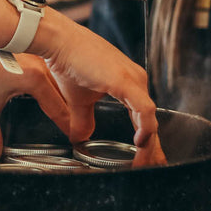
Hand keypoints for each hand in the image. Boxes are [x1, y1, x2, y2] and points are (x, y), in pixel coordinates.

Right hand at [29, 12, 160, 163]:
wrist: (58, 42)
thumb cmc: (68, 62)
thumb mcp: (77, 100)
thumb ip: (82, 120)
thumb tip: (80, 138)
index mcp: (128, 84)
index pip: (144, 118)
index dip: (146, 142)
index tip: (144, 161)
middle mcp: (136, 81)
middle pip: (151, 122)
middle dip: (152, 150)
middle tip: (150, 169)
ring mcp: (133, 81)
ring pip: (150, 120)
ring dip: (149, 145)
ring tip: (143, 164)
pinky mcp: (126, 82)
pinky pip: (145, 111)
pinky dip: (145, 129)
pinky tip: (140, 144)